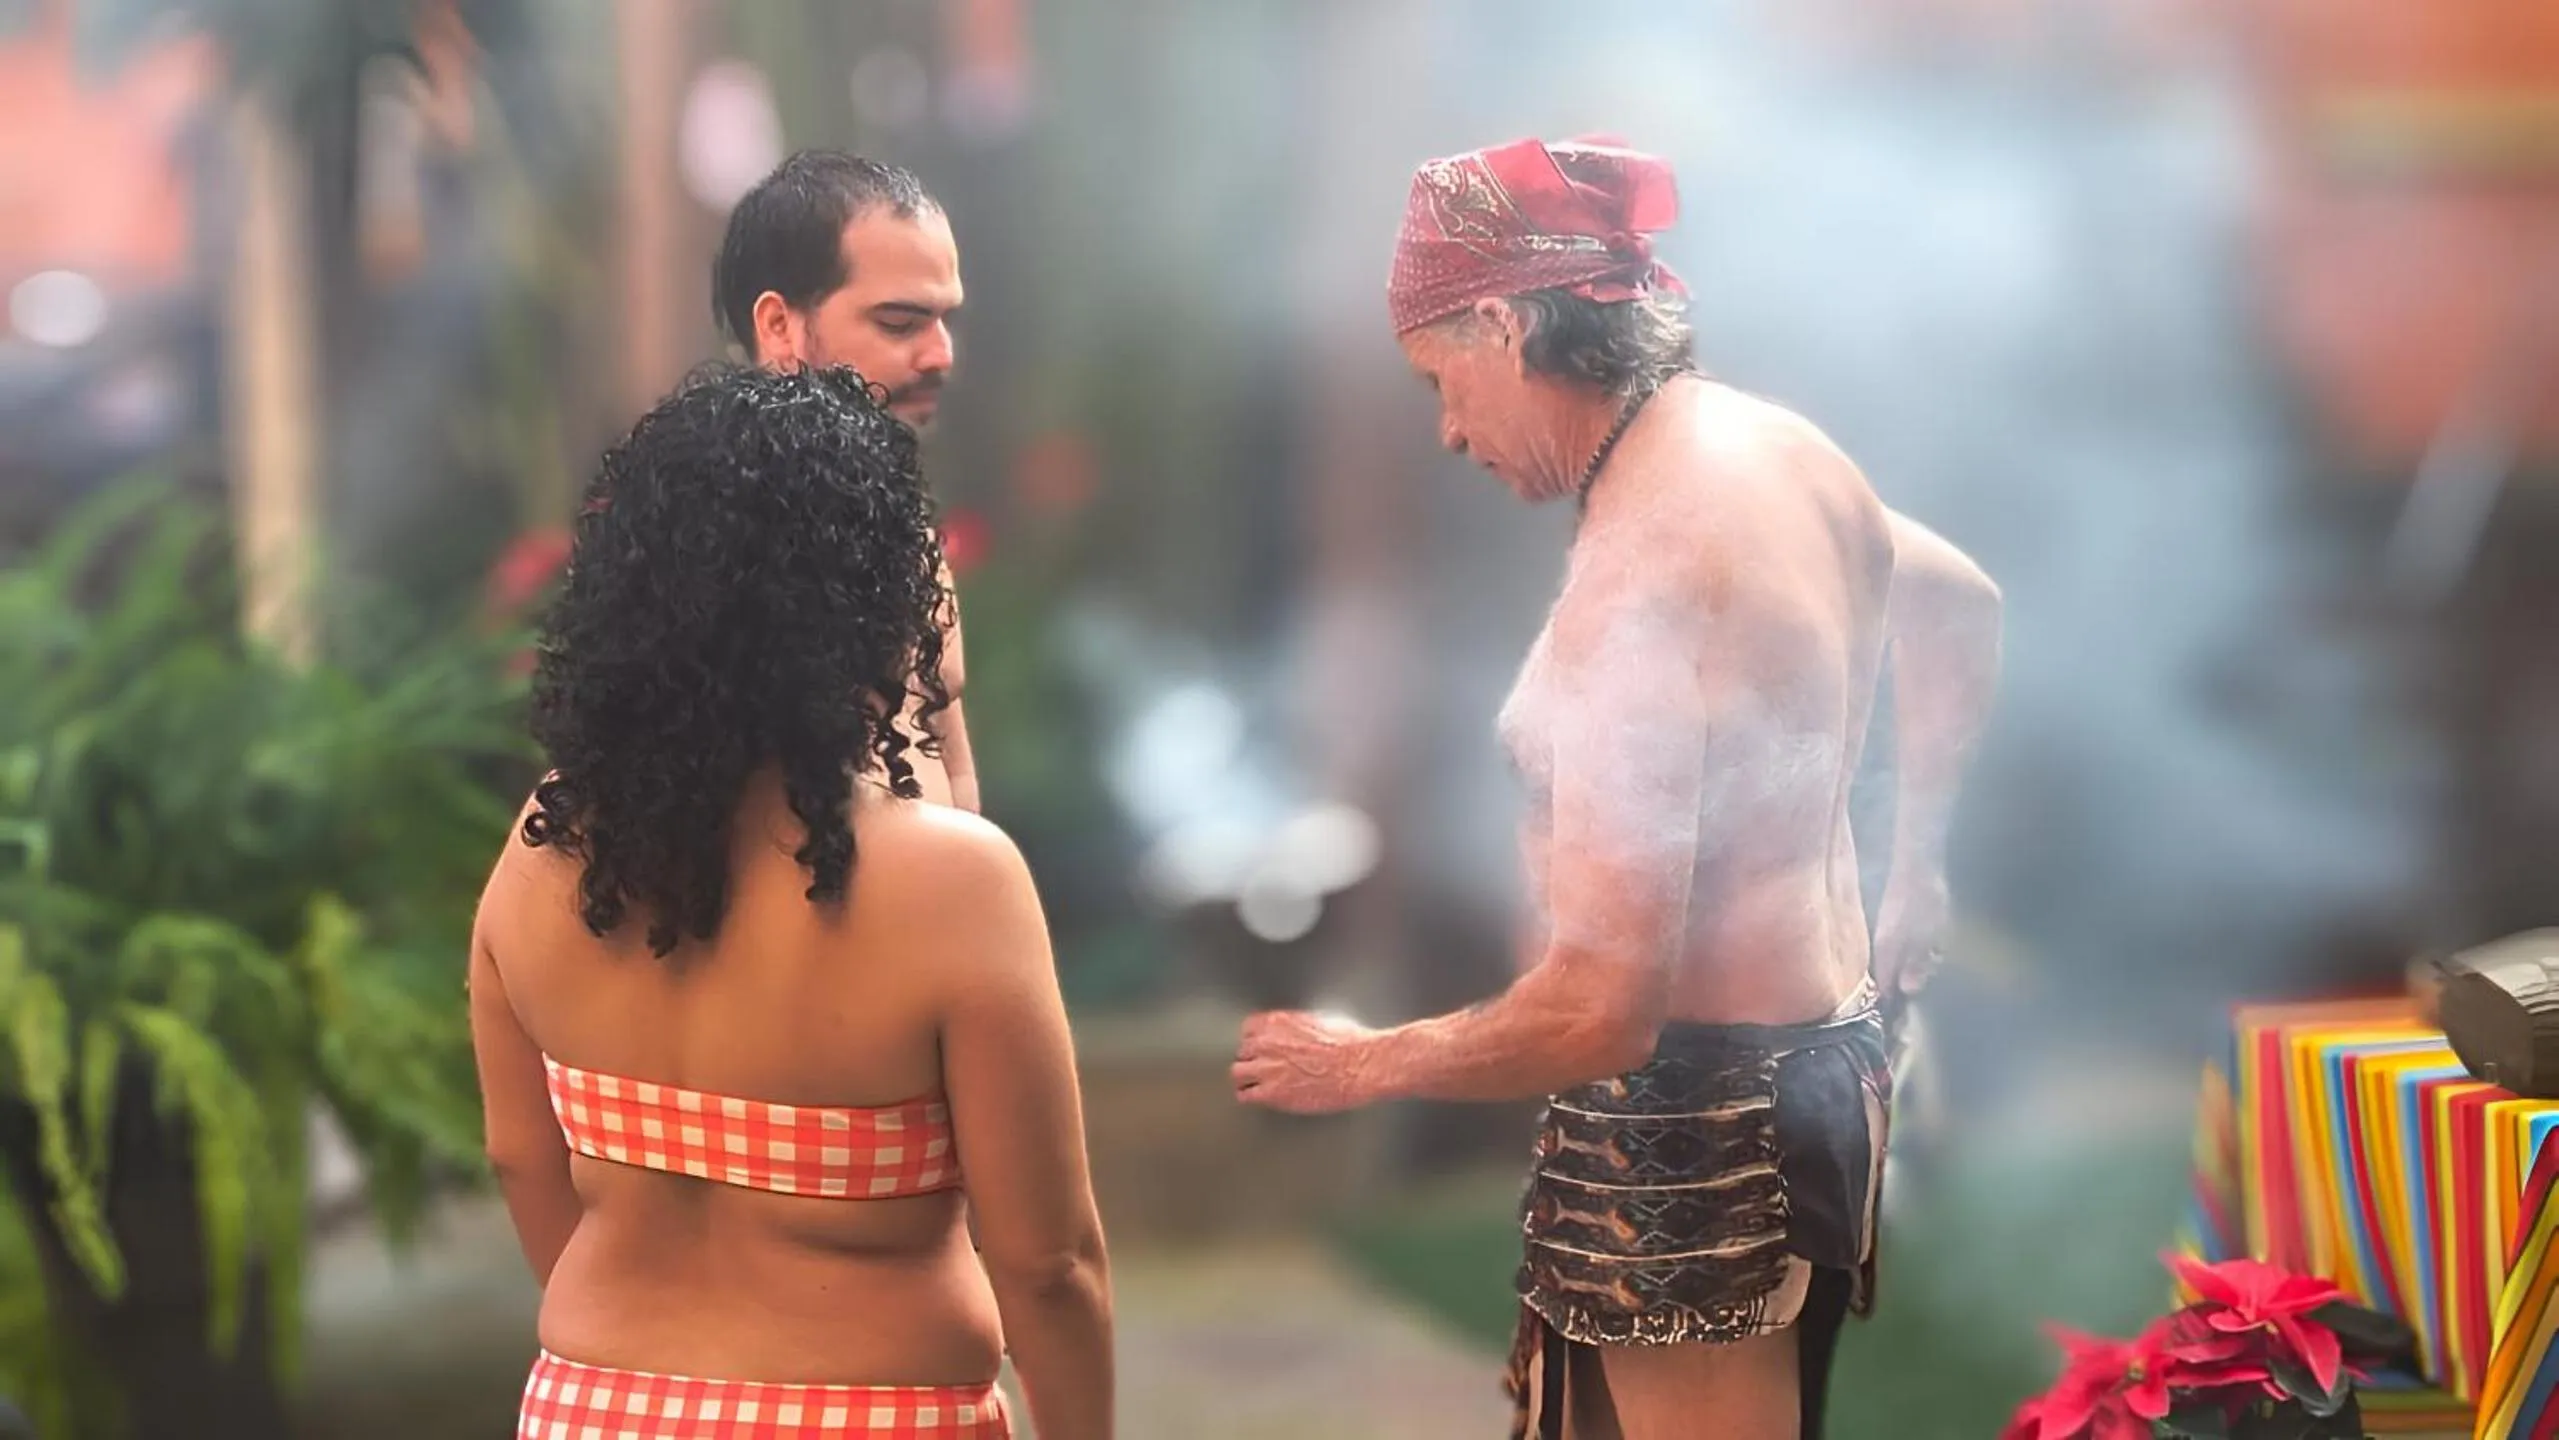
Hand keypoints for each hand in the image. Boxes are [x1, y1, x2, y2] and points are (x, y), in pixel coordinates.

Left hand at [1233, 1011, 1380, 1114]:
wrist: (1361, 1066)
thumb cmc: (1351, 1043)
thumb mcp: (1322, 1020)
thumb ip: (1299, 1026)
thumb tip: (1299, 1031)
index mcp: (1278, 1022)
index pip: (1248, 1028)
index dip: (1255, 1040)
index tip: (1259, 1048)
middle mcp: (1267, 1042)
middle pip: (1242, 1051)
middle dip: (1252, 1059)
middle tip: (1261, 1067)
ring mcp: (1267, 1068)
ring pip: (1237, 1073)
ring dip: (1246, 1078)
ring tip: (1252, 1084)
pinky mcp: (1273, 1093)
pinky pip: (1246, 1096)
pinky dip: (1249, 1097)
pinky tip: (1256, 1098)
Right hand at [1872, 872, 1951, 1001]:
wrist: (1918, 863)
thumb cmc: (1925, 900)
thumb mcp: (1929, 936)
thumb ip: (1917, 964)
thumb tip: (1907, 990)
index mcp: (1887, 950)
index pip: (1884, 987)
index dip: (1894, 1005)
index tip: (1905, 1021)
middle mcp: (1882, 944)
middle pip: (1890, 976)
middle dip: (1907, 987)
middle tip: (1929, 984)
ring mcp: (1887, 932)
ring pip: (1898, 961)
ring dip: (1914, 968)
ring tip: (1935, 961)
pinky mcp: (1895, 922)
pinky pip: (1902, 948)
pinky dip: (1915, 953)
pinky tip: (1932, 947)